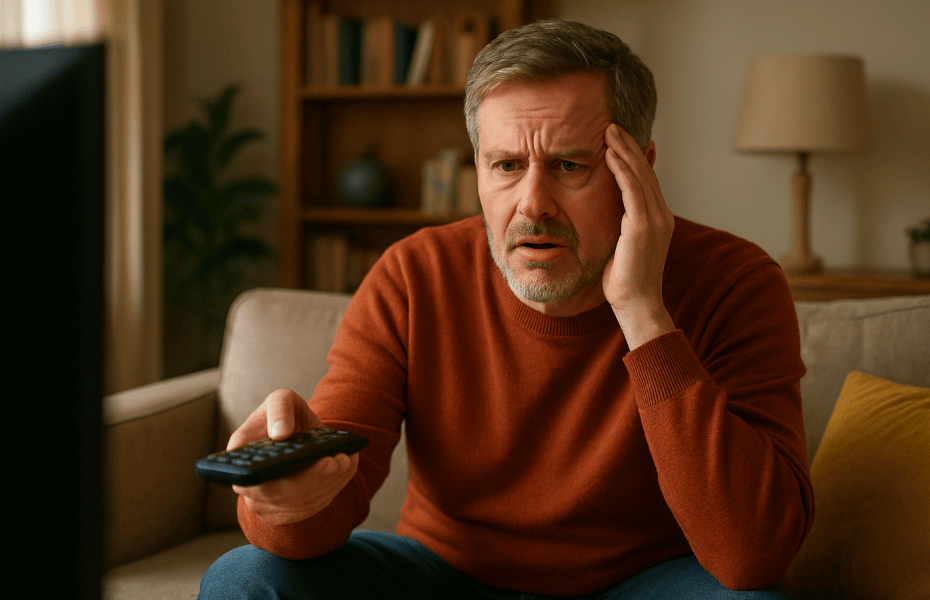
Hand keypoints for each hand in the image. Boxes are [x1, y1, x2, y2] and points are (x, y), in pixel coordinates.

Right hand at [227, 389, 358, 525]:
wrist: (298, 434)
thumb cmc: (285, 417)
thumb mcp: (281, 400)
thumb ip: (278, 408)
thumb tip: (280, 433)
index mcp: (239, 460)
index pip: (250, 477)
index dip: (276, 476)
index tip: (304, 463)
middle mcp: (249, 488)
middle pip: (280, 495)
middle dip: (312, 478)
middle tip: (334, 461)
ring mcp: (268, 505)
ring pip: (300, 503)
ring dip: (326, 483)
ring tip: (344, 461)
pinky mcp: (289, 512)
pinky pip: (312, 506)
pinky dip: (331, 488)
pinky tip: (343, 470)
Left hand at [602, 124, 675, 349]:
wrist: (636, 304)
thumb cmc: (624, 281)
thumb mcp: (622, 246)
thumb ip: (621, 225)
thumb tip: (609, 214)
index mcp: (658, 219)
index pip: (646, 180)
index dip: (634, 158)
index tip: (619, 140)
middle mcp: (661, 215)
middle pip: (645, 172)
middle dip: (629, 147)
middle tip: (613, 126)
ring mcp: (655, 220)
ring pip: (640, 176)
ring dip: (624, 151)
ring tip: (610, 131)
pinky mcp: (643, 226)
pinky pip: (632, 189)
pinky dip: (621, 169)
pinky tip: (610, 154)